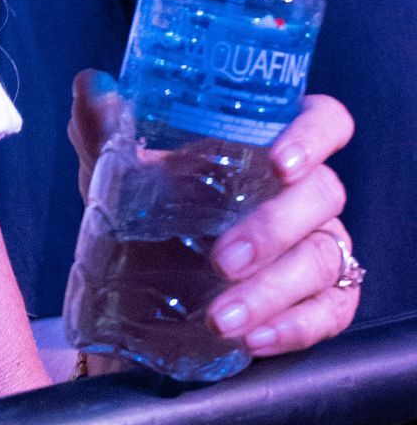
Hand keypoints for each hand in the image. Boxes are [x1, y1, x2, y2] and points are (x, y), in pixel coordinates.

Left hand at [68, 71, 360, 359]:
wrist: (136, 303)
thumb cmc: (142, 219)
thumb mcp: (115, 176)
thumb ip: (104, 128)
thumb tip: (93, 87)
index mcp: (264, 143)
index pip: (321, 120)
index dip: (312, 135)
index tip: (279, 162)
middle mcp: (302, 191)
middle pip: (323, 194)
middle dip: (273, 229)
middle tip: (221, 260)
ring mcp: (319, 245)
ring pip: (322, 259)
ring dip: (272, 291)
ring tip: (220, 317)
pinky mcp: (324, 302)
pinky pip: (331, 312)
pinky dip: (295, 327)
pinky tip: (253, 338)